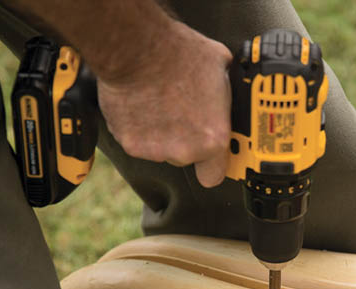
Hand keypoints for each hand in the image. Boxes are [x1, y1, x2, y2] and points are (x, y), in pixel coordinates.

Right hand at [96, 20, 231, 186]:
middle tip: (180, 112)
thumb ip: (225, 92)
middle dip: (184, 140)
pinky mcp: (129, 143)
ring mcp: (155, 150)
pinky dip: (137, 127)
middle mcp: (184, 151)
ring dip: (161, 134)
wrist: (135, 47)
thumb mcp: (220, 67)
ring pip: (161, 150)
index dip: (211, 164)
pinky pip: (137, 141)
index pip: (214, 175)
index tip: (209, 154)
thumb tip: (226, 88)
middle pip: (186, 158)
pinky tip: (140, 104)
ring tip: (159, 103)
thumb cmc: (178, 53)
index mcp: (212, 138)